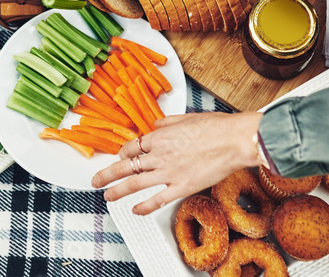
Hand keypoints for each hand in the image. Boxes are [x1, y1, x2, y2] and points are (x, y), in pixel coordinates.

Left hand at [92, 112, 261, 214]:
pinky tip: (136, 210)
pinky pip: (156, 200)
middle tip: (96, 180)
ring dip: (117, 191)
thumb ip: (168, 122)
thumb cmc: (216, 127)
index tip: (120, 157)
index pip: (132, 146)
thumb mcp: (186, 117)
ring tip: (107, 196)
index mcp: (160, 136)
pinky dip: (144, 207)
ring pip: (134, 184)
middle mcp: (159, 154)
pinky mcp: (180, 187)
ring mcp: (168, 172)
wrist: (233, 140)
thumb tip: (157, 123)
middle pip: (125, 166)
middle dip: (107, 174)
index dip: (123, 153)